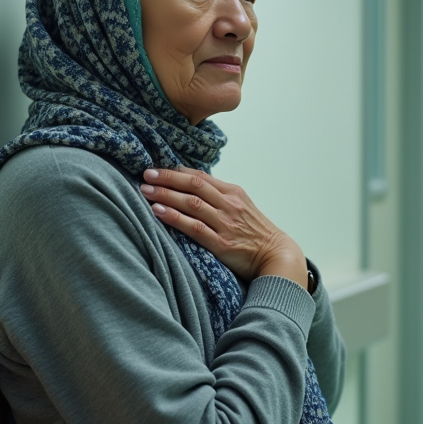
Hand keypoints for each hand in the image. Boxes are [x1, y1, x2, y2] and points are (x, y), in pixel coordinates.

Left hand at [140, 167, 307, 287]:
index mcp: (233, 193)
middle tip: (145, 173)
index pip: (200, 176)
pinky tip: (159, 212)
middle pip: (193, 185)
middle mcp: (229, 205)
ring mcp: (226, 224)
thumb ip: (219, 197)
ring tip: (145, 190)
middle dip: (166, 178)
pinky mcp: (222, 244)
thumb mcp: (242, 206)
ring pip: (191, 203)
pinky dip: (175, 218)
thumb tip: (192, 187)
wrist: (277, 255)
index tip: (157, 168)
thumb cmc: (256, 233)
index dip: (176, 171)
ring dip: (166, 195)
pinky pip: (194, 228)